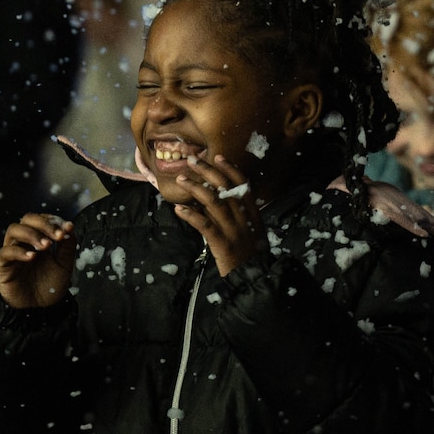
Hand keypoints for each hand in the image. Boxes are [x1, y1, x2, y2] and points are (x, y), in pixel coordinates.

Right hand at [0, 213, 77, 308]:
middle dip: (43, 224)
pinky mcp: (3, 266)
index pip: (41, 219)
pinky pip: (5, 252)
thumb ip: (68, 247)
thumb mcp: (64, 266)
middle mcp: (24, 242)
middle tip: (57, 235)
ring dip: (31, 234)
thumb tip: (69, 225)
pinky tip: (32, 257)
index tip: (67, 228)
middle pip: (26, 219)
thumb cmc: (49, 287)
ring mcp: (12, 252)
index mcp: (39, 239)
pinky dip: (19, 251)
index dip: (53, 221)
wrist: (39, 310)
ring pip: (13, 230)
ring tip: (45, 246)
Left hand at [172, 154, 263, 277]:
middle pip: (226, 188)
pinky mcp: (222, 244)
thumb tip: (215, 197)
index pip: (242, 184)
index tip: (217, 156)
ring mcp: (233, 230)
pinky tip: (179, 209)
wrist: (253, 277)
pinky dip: (191, 215)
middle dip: (208, 171)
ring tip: (181, 179)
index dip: (230, 169)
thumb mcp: (248, 230)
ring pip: (214, 202)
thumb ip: (235, 214)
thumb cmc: (248, 254)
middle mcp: (244, 218)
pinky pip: (205, 226)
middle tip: (192, 160)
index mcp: (252, 213)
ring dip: (195, 188)